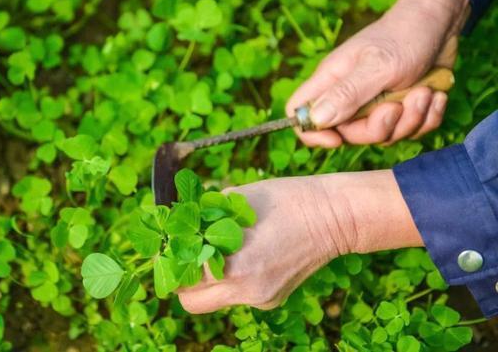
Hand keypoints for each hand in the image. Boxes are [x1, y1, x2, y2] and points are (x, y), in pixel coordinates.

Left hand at [178, 170, 422, 313]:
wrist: (333, 216)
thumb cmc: (284, 199)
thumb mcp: (235, 198)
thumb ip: (202, 215)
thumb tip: (176, 220)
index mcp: (235, 266)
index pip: (182, 279)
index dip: (171, 260)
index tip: (169, 245)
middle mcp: (246, 291)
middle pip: (191, 302)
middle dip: (182, 280)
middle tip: (184, 253)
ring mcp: (261, 299)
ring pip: (214, 300)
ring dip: (207, 280)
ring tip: (216, 250)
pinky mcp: (272, 300)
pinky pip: (238, 295)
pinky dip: (232, 279)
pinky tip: (246, 254)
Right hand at [286, 0, 469, 146]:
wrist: (442, 22)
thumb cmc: (405, 35)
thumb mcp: (378, 66)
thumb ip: (347, 94)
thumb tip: (316, 119)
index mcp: (332, 81)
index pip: (300, 114)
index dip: (312, 133)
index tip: (338, 139)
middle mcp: (349, 96)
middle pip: (347, 134)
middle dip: (378, 128)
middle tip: (397, 106)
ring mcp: (376, 104)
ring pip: (383, 135)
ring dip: (411, 119)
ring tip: (424, 92)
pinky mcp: (402, 108)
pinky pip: (410, 131)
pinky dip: (428, 117)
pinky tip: (435, 95)